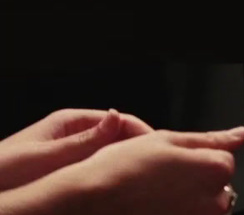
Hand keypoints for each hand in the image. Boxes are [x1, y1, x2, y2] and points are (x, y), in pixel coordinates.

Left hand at [0, 109, 153, 190]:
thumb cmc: (2, 174)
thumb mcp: (43, 157)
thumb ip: (82, 140)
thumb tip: (117, 115)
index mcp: (70, 122)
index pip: (121, 121)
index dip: (144, 134)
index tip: (163, 150)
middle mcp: (74, 136)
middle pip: (119, 140)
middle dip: (138, 152)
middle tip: (161, 169)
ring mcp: (71, 156)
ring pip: (109, 159)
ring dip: (125, 168)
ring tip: (144, 182)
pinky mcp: (66, 176)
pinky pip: (96, 175)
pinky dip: (110, 181)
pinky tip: (119, 193)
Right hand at [66, 127, 243, 214]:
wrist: (86, 204)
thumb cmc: (122, 170)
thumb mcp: (166, 140)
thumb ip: (210, 139)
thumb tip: (240, 135)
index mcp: (216, 170)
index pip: (224, 162)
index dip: (196, 160)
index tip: (170, 164)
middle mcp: (215, 202)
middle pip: (215, 189)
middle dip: (194, 184)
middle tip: (156, 182)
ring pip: (200, 209)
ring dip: (183, 204)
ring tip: (150, 199)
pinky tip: (150, 210)